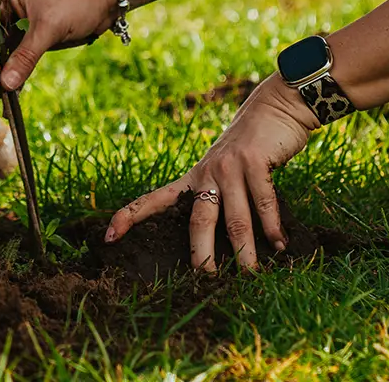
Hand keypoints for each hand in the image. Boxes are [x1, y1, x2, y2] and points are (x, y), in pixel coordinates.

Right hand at [0, 0, 120, 92]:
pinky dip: (13, 72)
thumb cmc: (76, 0)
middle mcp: (2, 6)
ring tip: (5, 99)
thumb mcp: (50, 27)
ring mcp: (13, 21)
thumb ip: (26, 56)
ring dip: (1, 74)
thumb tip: (5, 85)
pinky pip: (13, 57)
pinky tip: (14, 92)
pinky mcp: (25, 35)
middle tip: (0, 93)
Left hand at [106, 75, 317, 270]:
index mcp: (194, 177)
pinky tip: (280, 245)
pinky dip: (272, 228)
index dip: (130, 216)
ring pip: (235, 220)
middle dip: (200, 254)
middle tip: (205, 281)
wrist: (274, 107)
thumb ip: (222, 197)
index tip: (109, 235)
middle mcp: (208, 172)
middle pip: (198, 221)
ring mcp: (231, 166)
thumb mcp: (226, 169)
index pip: (155, 199)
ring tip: (250, 275)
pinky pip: (264, 203)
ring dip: (244, 251)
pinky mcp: (255, 161)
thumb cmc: (250, 147)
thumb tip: (227, 242)